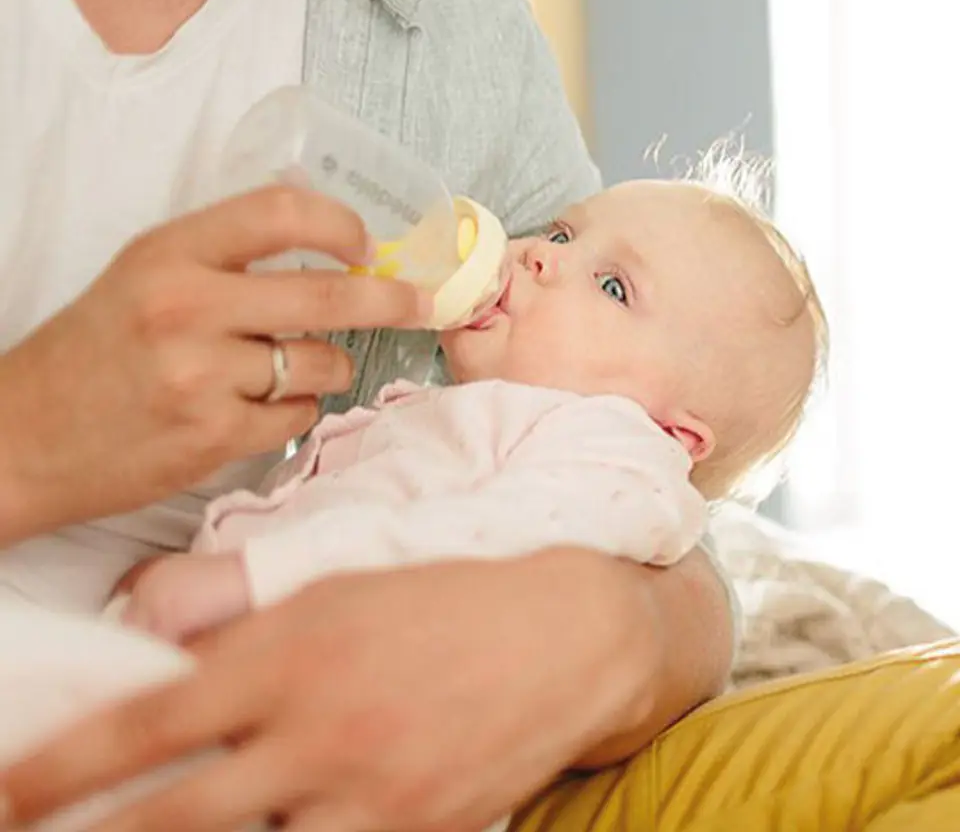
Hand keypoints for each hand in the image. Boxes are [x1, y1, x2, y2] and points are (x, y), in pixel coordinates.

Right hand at [0, 185, 429, 541]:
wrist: (23, 438)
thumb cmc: (91, 352)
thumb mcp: (144, 275)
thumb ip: (223, 255)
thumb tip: (319, 242)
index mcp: (168, 255)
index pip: (279, 213)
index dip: (339, 224)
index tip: (365, 244)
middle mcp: (186, 310)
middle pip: (326, 296)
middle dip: (388, 301)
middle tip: (417, 303)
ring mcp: (201, 379)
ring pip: (320, 364)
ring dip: (329, 366)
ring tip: (298, 367)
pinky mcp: (213, 439)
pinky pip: (298, 416)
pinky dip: (296, 410)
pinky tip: (261, 407)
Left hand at [0, 550, 653, 831]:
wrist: (563, 635)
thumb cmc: (449, 596)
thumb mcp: (342, 585)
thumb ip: (252, 626)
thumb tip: (171, 657)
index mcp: (297, 653)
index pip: (153, 719)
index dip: (65, 766)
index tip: (11, 787)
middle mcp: (321, 731)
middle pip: (176, 817)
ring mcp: (368, 797)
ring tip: (162, 831)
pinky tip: (280, 824)